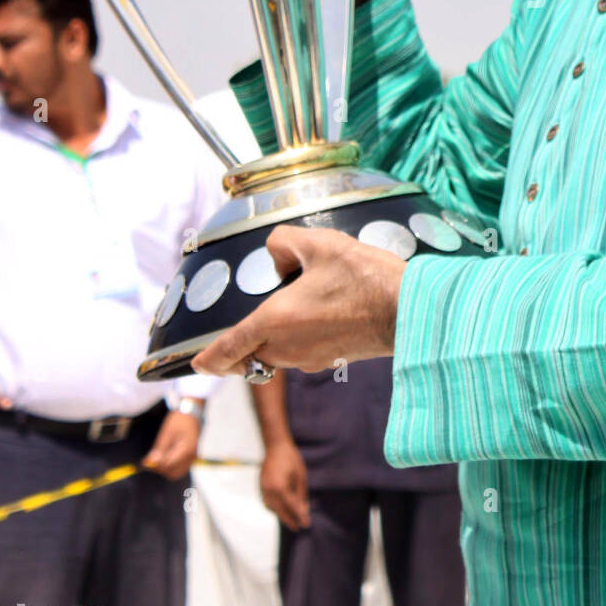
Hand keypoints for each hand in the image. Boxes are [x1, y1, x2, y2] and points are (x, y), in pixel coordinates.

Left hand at [141, 411, 200, 479]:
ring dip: (166, 469)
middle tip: (153, 460)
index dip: (155, 465)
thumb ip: (159, 450)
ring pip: (177, 472)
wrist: (192, 411)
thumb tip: (150, 463)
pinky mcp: (192, 456)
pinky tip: (166, 456)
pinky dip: (172, 466)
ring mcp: (193, 457)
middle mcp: (191, 456)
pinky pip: (181, 467)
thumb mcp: (167, 433)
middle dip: (161, 469)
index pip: (167, 466)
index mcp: (186, 450)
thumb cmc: (179, 420)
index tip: (146, 461)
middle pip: (173, 474)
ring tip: (159, 457)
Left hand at [191, 224, 404, 376]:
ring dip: (278, 332)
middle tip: (262, 304)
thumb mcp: (319, 243)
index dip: (208, 358)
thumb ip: (284, 242)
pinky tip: (325, 307)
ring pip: (278, 351)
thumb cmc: (363, 277)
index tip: (197, 363)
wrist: (407, 309)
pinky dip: (302, 334)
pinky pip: (303, 350)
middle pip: (252, 351)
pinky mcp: (332, 358)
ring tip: (301, 297)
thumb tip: (276, 255)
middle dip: (248, 335)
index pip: (228, 349)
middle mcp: (287, 348)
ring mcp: (310, 358)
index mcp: (274, 322)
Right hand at [260, 439, 311, 531]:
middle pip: (281, 510)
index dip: (300, 516)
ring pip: (273, 508)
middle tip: (299, 527)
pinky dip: (275, 508)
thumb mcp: (300, 476)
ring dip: (282, 515)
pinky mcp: (261, 487)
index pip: (292, 507)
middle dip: (290, 520)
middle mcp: (269, 491)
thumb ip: (301, 494)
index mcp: (280, 488)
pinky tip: (282, 510)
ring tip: (291, 521)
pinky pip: (267, 502)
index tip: (306, 524)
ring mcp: (263, 489)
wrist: (275, 446)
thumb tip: (304, 509)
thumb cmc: (290, 458)